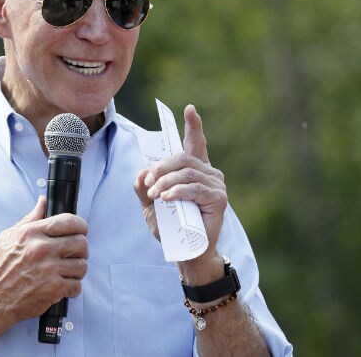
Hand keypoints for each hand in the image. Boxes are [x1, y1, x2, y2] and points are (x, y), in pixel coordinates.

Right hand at [0, 196, 88, 322]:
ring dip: (78, 269)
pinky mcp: (53, 289)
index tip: (81, 230)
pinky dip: (73, 288)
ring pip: (82, 265)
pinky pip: (77, 286)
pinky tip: (63, 286)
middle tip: (75, 253)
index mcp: (32, 233)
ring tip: (68, 271)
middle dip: (81, 249)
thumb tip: (43, 202)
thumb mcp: (9, 237)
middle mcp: (42, 249)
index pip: (69, 221)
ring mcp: (48, 269)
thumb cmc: (0, 269)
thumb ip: (30, 219)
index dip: (80, 225)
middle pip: (81, 242)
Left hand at [133, 105, 227, 272]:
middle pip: (182, 157)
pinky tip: (166, 198)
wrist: (184, 251)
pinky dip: (177, 191)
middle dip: (161, 166)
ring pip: (186, 172)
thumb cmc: (170, 225)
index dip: (193, 126)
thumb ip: (143, 187)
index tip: (189, 109)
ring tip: (154, 194)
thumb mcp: (150, 203)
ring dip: (165, 181)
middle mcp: (208, 173)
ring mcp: (216, 185)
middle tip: (147, 181)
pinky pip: (194, 188)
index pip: (195, 143)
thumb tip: (142, 172)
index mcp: (193, 170)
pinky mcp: (218, 199)